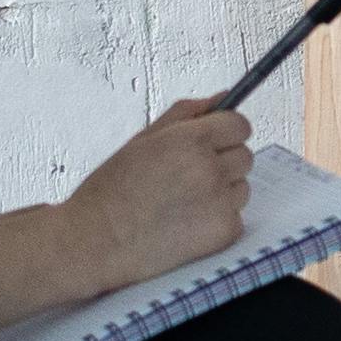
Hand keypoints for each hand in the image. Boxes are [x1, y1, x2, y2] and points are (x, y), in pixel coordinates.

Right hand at [59, 99, 252, 289]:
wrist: (95, 242)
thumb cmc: (111, 192)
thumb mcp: (144, 140)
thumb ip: (186, 114)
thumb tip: (222, 98)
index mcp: (190, 139)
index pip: (239, 125)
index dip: (227, 132)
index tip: (215, 142)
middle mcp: (210, 168)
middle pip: (245, 156)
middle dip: (224, 163)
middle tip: (188, 177)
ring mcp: (220, 201)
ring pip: (242, 188)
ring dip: (223, 193)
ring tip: (183, 203)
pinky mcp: (223, 231)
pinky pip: (236, 218)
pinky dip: (217, 221)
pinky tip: (186, 224)